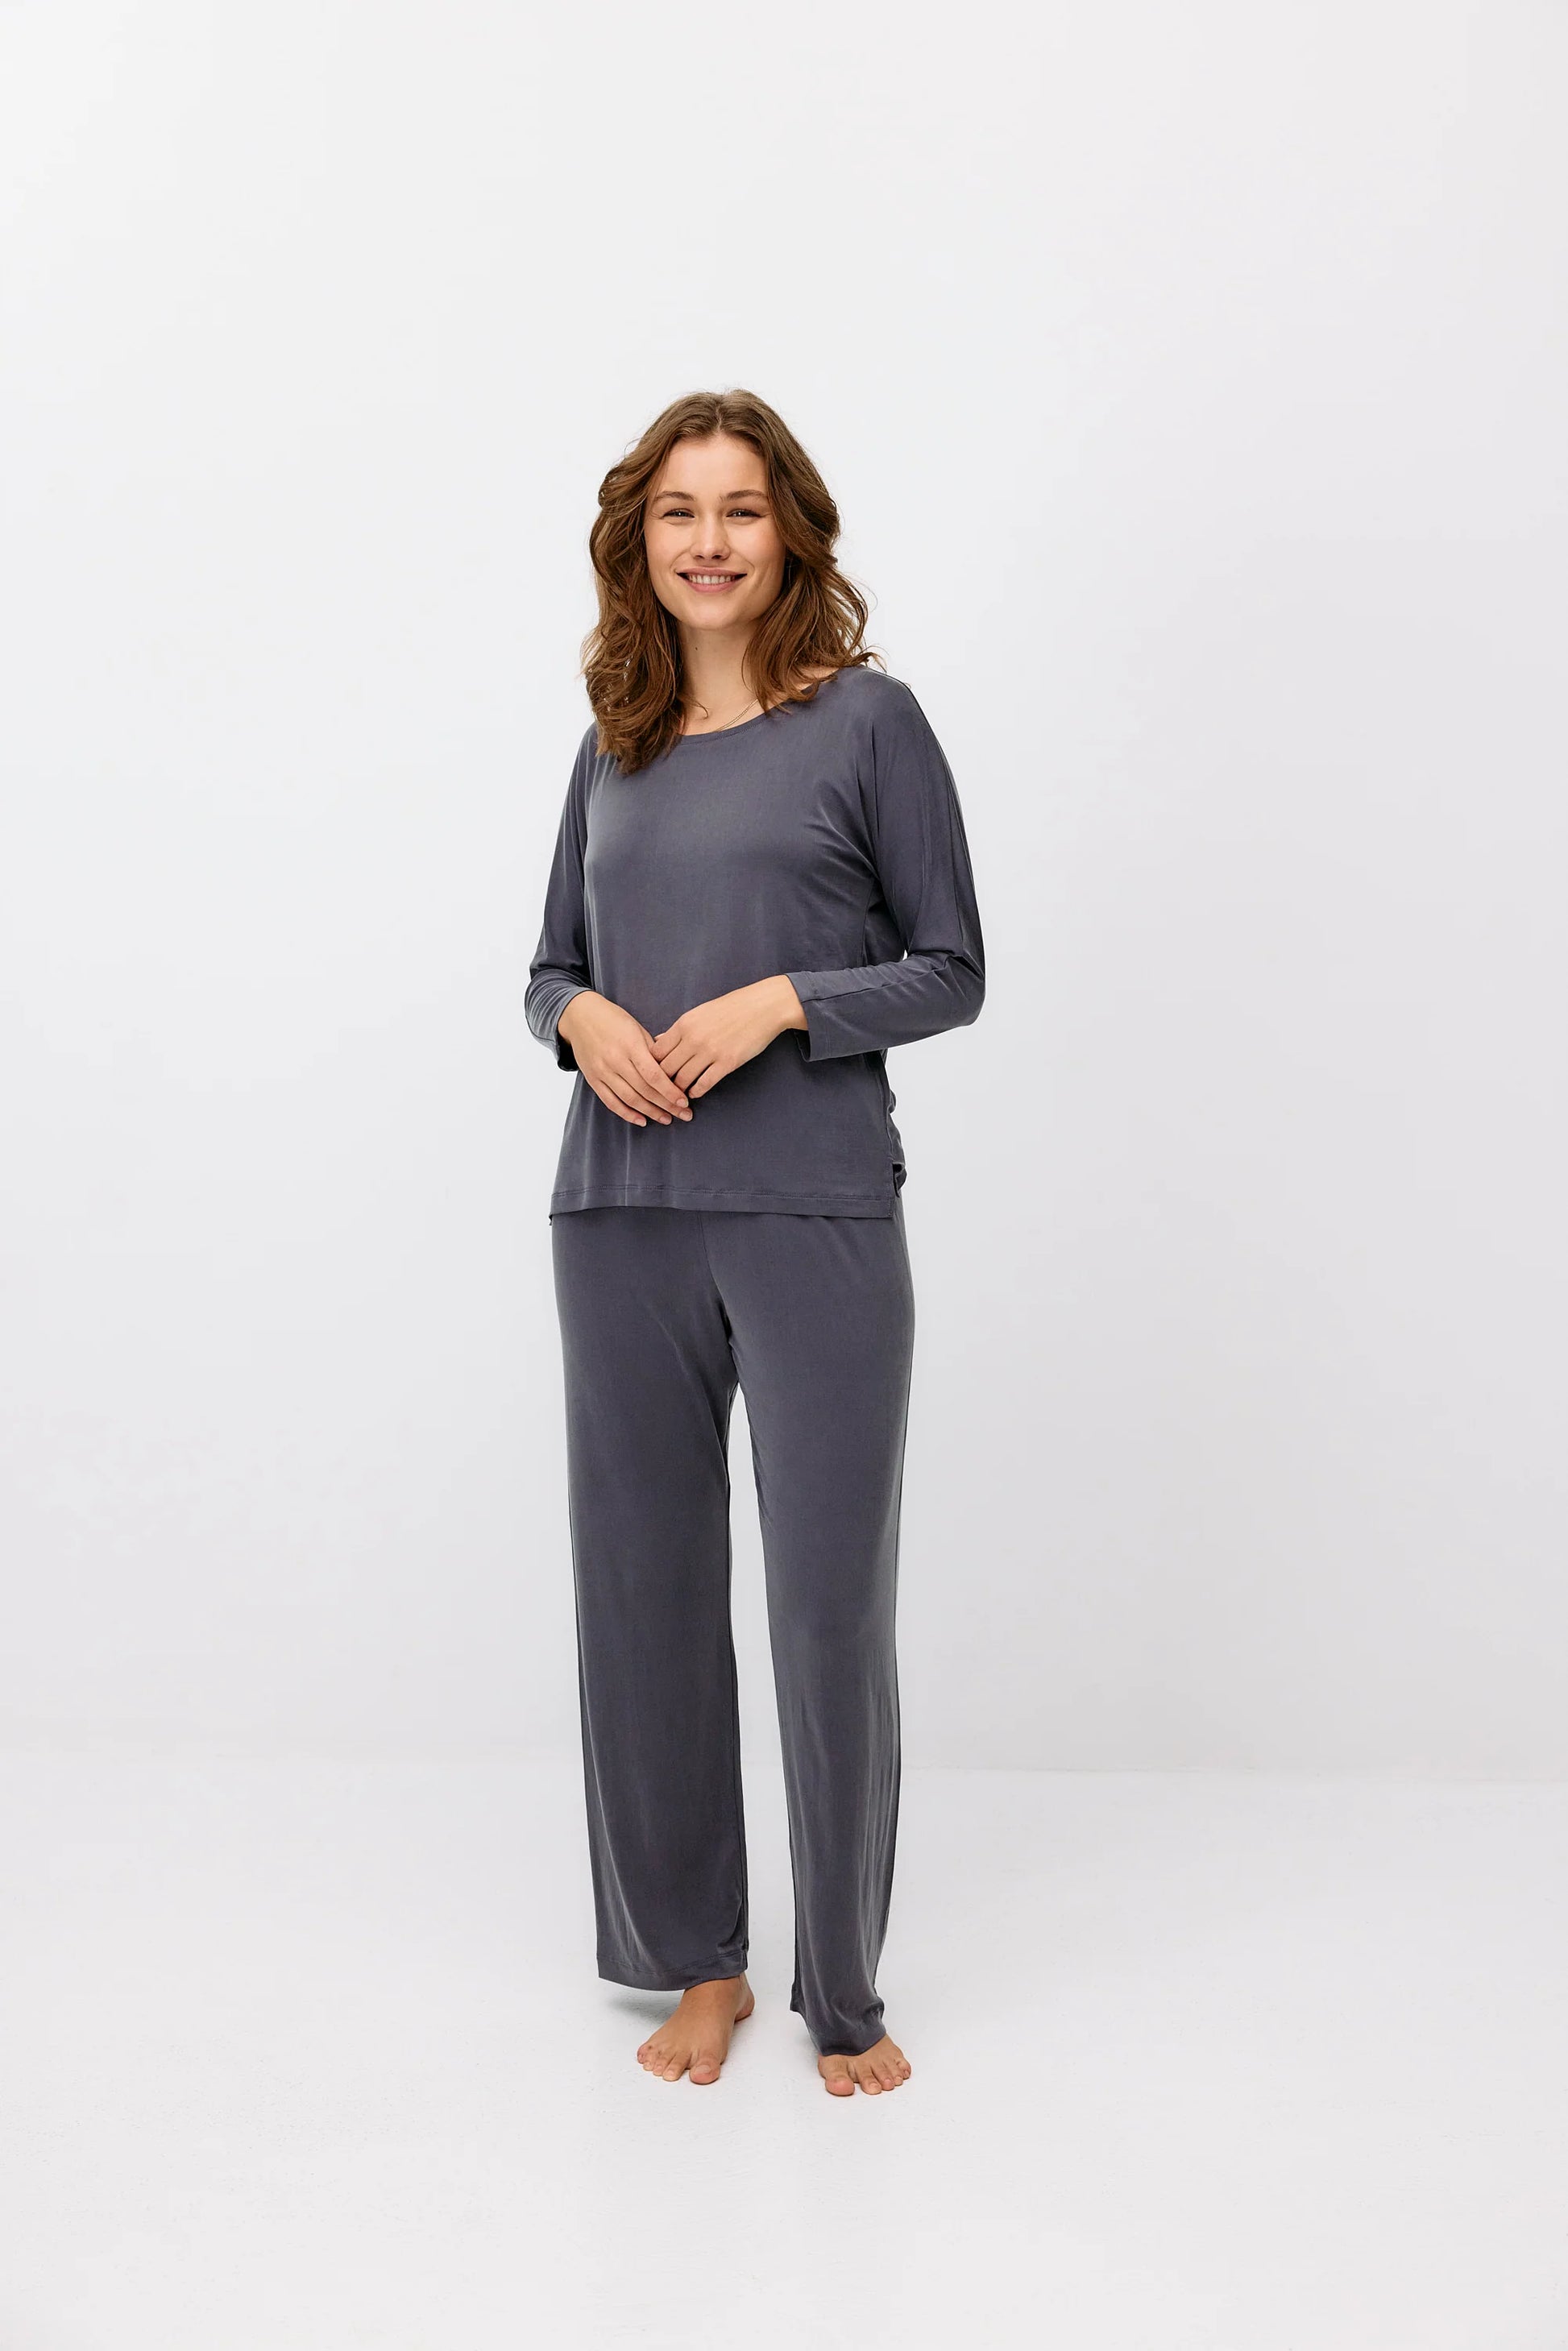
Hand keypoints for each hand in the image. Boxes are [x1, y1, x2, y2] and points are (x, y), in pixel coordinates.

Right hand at [556, 991, 693, 1127]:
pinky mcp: (593, 1079)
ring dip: (650, 1112)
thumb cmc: (613, 1019)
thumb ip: (653, 1051)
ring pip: (629, 1099)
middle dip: (666, 1105)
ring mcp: (602, 1072)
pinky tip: (642, 1120)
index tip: (684, 1102)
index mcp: (630, 1045)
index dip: (670, 1091)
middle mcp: (615, 1060)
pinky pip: (610, 1102)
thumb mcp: (637, 1028)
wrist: (580, 1016)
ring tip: (667, 1119)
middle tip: (684, 1115)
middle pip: (644, 1090)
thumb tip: (672, 1072)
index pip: (653, 1075)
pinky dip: (627, 1114)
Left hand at [651, 976, 806, 1099]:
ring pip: (682, 1079)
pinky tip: (695, 1093)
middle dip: (662, 1082)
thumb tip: (658, 1041)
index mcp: (684, 1024)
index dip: (652, 1066)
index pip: (656, 1052)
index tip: (655, 1073)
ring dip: (678, 1091)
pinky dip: (696, 1092)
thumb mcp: (699, 1013)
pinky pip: (704, 1084)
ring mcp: (710, 1052)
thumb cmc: (731, 1007)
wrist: (763, 1007)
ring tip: (677, 1095)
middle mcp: (693, 1038)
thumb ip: (678, 1029)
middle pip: (665, 1069)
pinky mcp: (727, 1063)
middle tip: (662, 1090)